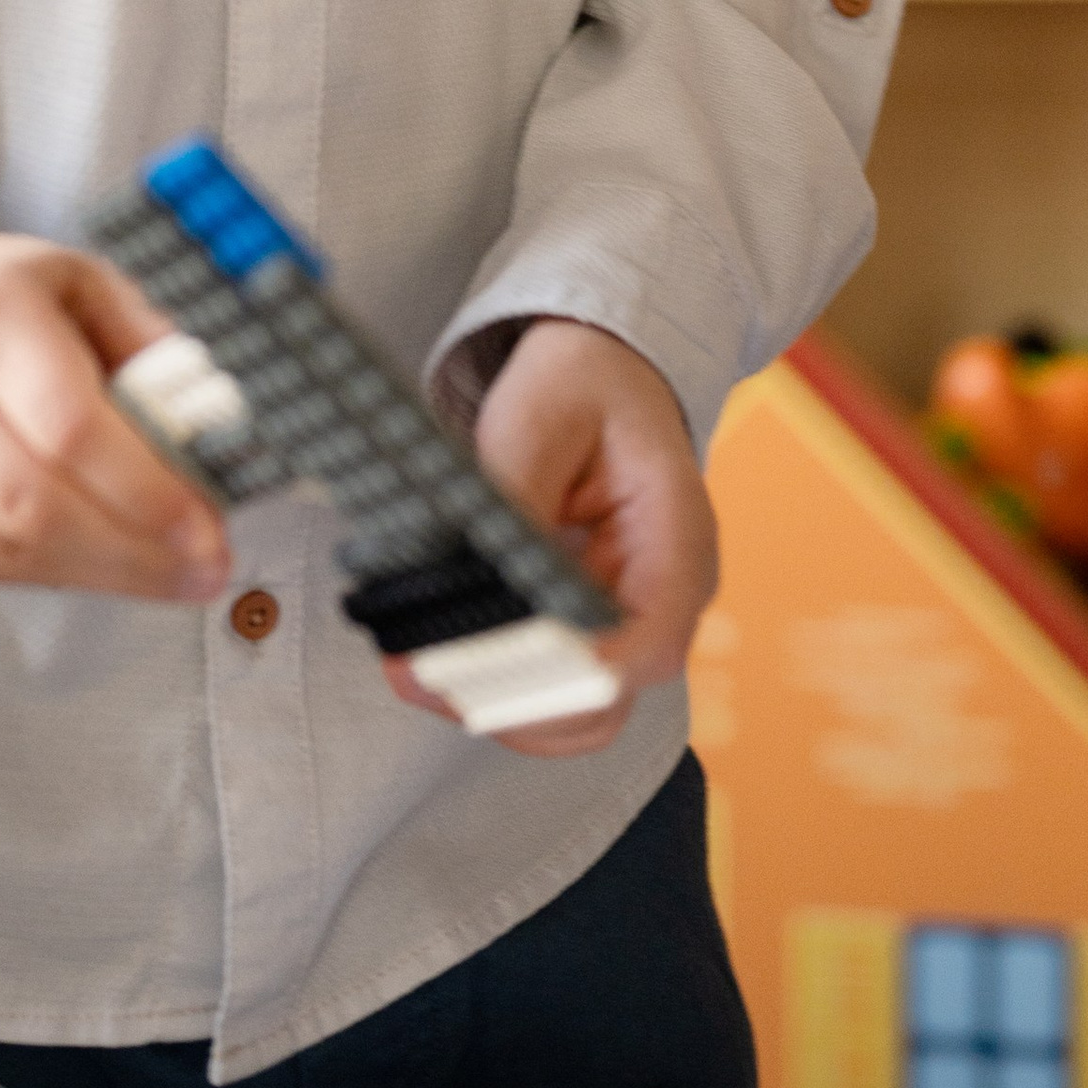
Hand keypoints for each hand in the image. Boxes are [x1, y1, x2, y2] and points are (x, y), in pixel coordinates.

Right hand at [0, 231, 231, 599]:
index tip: (211, 531)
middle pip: (36, 504)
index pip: (69, 427)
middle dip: (135, 553)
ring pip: (8, 550)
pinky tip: (101, 560)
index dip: (144, 492)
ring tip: (168, 572)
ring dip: (102, 572)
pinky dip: (52, 573)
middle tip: (208, 570)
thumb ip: (148, 345)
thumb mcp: (86, 284)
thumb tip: (216, 426)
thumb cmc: (13, 297)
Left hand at [387, 319, 718, 755]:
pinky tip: (428, 658)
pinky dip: (487, 685)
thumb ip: (515, 494)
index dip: (578, 673)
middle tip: (421, 670)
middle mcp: (662, 600)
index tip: (499, 666)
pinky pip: (542, 687)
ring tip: (411, 667)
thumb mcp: (542, 412)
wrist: (598, 372)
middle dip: (512, 701)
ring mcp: (625, 626)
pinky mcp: (582, 631)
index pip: (649, 643)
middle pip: (605, 701)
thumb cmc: (580, 384)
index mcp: (676, 539)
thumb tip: (476, 571)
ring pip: (568, 714)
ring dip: (491, 702)